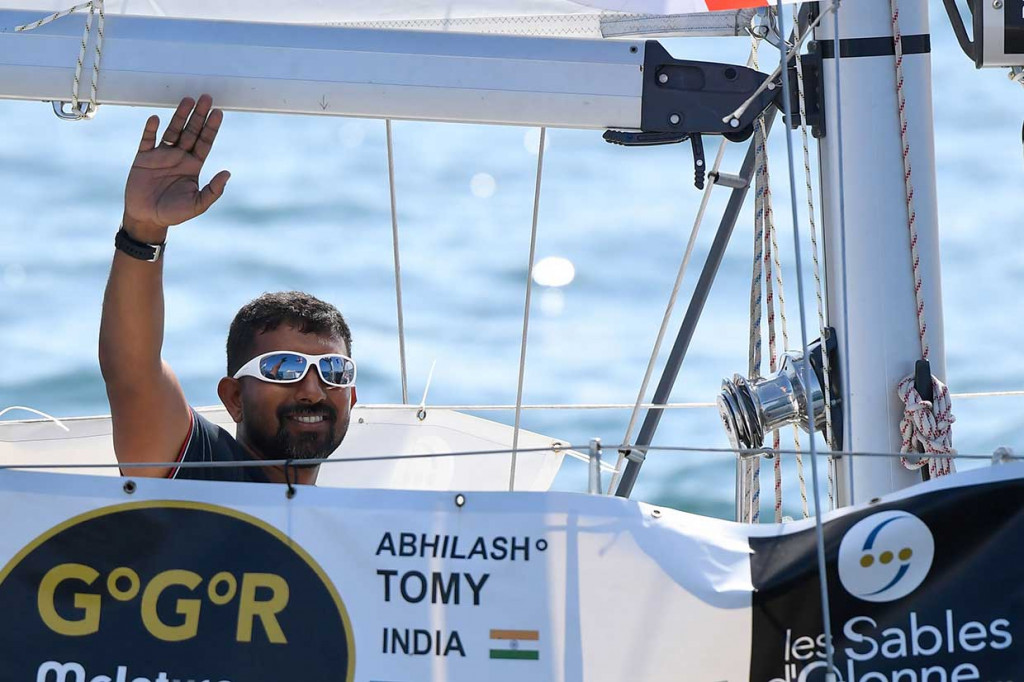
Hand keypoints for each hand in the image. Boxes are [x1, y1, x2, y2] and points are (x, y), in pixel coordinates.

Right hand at [123, 94, 229, 240]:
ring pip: (172, 130)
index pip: (205, 142)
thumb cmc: (173, 213)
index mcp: (193, 165)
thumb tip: (227, 173)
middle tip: (206, 97)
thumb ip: (213, 190)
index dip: (211, 128)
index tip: (218, 112)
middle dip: (199, 115)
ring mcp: (161, 155)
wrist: (147, 218)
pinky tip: (156, 118)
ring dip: (179, 116)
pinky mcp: (143, 158)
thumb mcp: (197, 205)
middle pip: (191, 131)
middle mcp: (179, 156)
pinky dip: (151, 129)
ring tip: (188, 100)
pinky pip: (147, 140)